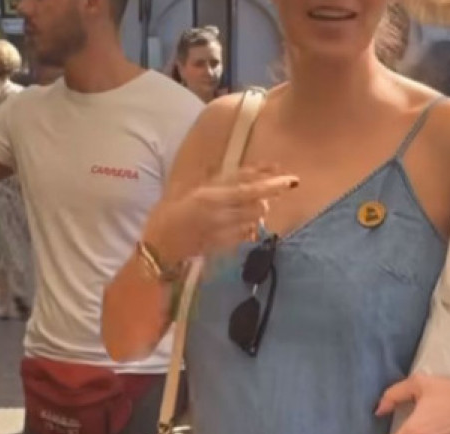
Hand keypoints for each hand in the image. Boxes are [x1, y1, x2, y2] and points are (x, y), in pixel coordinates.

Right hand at [143, 166, 298, 264]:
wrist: (158, 247)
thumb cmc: (170, 213)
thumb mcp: (193, 189)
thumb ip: (221, 179)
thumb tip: (253, 169)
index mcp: (210, 196)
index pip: (249, 189)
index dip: (272, 184)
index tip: (291, 179)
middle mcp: (218, 214)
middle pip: (258, 205)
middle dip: (266, 198)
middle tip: (264, 193)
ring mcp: (222, 232)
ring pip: (255, 220)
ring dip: (258, 212)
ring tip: (249, 208)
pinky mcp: (223, 247)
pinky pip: (247, 235)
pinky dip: (250, 227)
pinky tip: (242, 224)